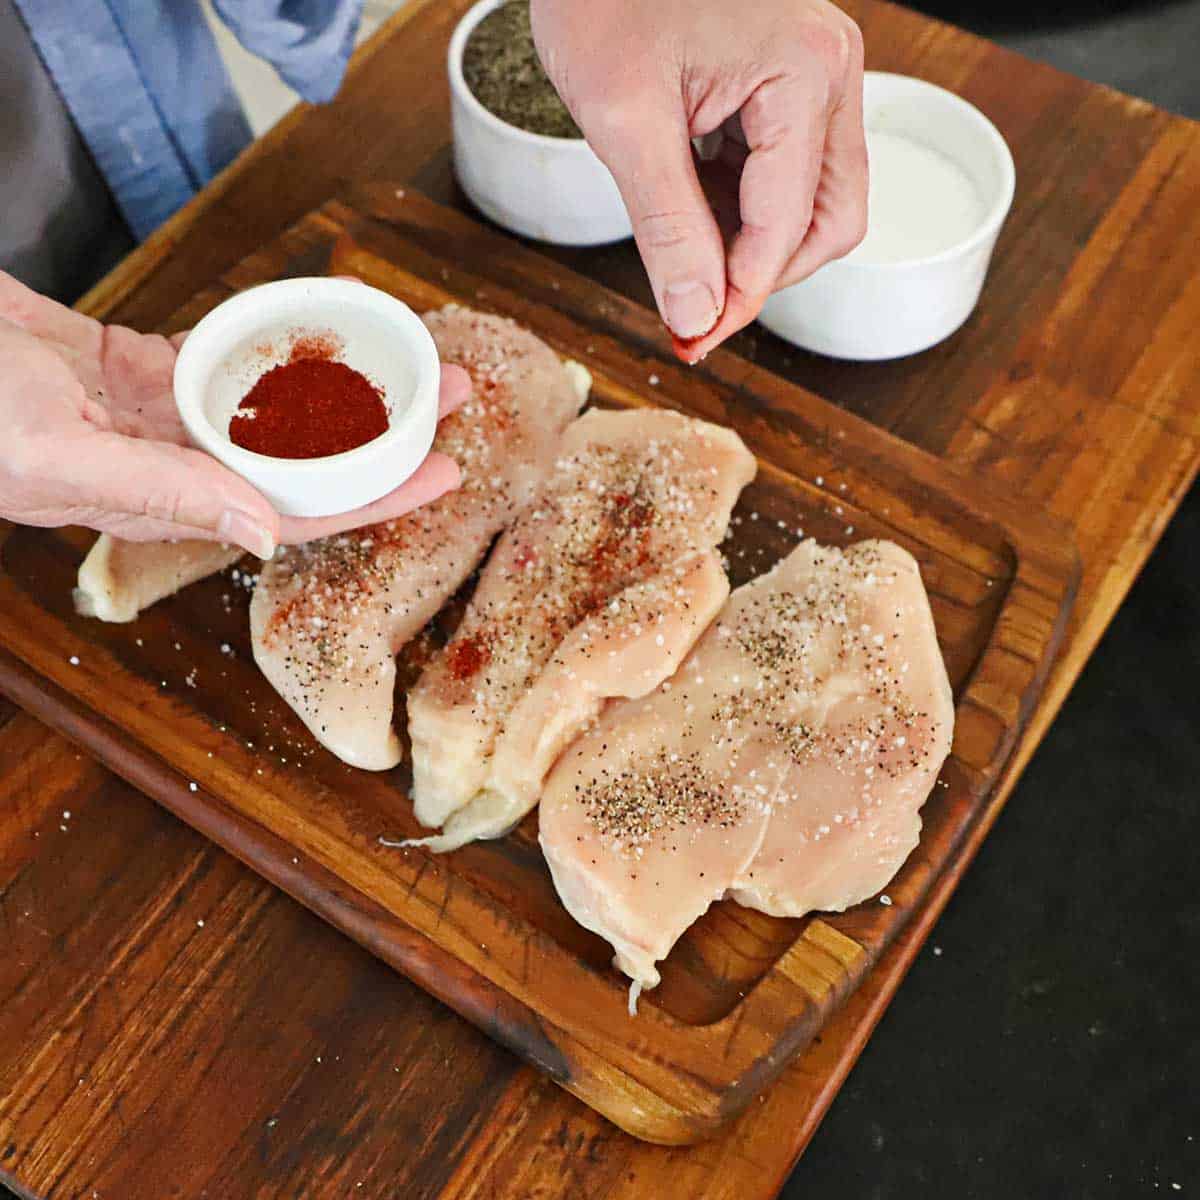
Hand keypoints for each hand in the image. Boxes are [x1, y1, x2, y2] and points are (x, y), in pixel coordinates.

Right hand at [0, 272, 469, 556]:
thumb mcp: (57, 451)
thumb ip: (160, 492)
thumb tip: (266, 529)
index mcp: (162, 503)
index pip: (298, 512)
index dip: (377, 496)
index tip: (446, 471)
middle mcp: (172, 470)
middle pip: (304, 460)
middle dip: (385, 435)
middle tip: (456, 394)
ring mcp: (155, 420)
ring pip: (272, 412)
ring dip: (343, 392)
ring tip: (412, 363)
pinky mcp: (133, 370)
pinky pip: (222, 366)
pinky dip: (271, 355)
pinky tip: (321, 345)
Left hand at [532, 0, 866, 361]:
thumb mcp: (624, 120)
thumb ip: (667, 228)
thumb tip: (696, 317)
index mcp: (805, 72)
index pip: (787, 227)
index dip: (739, 297)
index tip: (693, 338)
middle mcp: (830, 72)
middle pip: (829, 221)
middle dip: (762, 274)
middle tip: (695, 307)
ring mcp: (818, 76)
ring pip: (816, 204)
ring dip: (752, 244)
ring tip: (680, 248)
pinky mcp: (793, 83)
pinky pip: (788, 173)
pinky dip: (741, 208)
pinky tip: (689, 208)